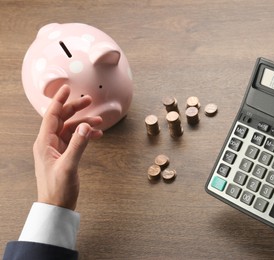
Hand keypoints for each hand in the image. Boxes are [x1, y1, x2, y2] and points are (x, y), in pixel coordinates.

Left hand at [33, 85, 102, 209]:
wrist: (57, 207)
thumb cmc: (57, 190)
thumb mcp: (68, 166)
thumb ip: (78, 145)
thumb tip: (86, 126)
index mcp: (44, 143)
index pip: (51, 116)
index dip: (59, 101)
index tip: (66, 88)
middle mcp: (49, 143)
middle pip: (62, 119)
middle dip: (75, 109)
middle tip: (88, 100)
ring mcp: (57, 149)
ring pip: (71, 128)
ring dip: (84, 123)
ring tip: (99, 120)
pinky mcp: (65, 155)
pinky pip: (75, 139)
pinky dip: (86, 135)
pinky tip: (97, 135)